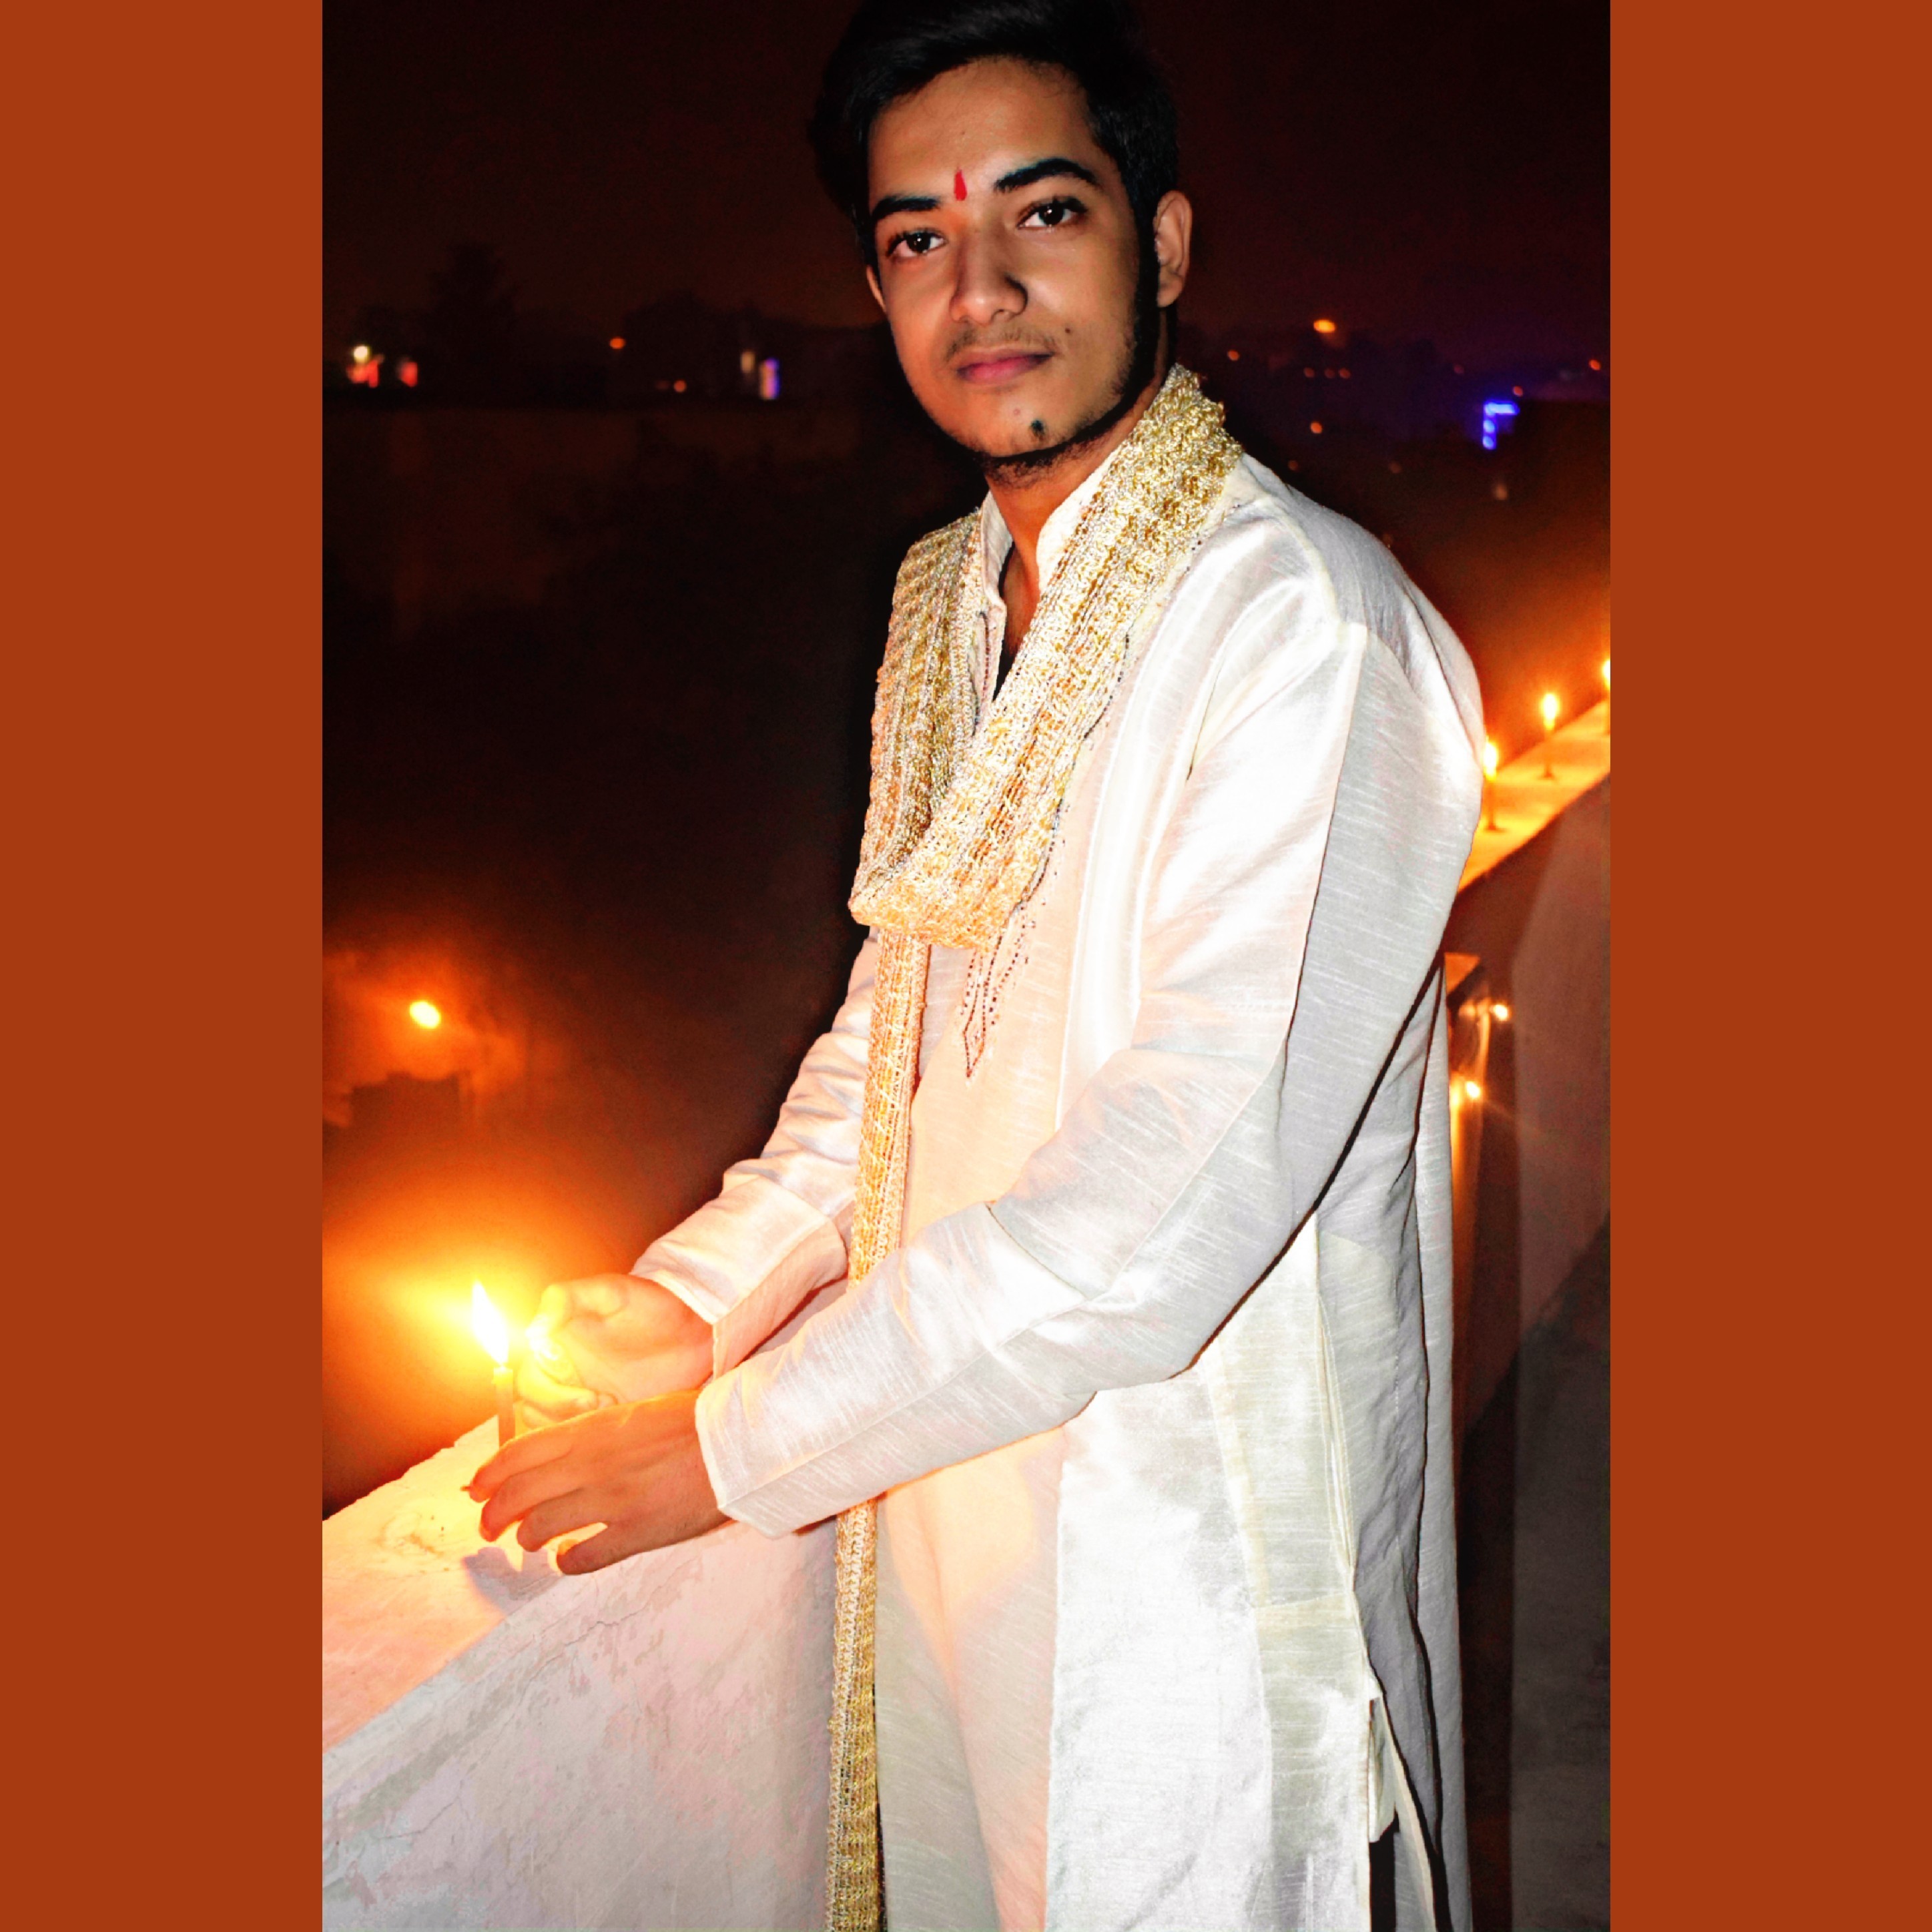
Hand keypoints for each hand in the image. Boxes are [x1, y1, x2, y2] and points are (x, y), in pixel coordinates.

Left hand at [466, 1390, 726, 1574]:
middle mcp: (591, 1465)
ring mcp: (611, 1500)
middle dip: (494, 1515)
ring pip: (541, 1527)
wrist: (737, 1441)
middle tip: (489, 1529)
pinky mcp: (636, 1532)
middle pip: (518, 1494)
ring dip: (528, 1538)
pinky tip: (568, 1560)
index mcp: (590, 1432)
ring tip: (532, 1542)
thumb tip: (557, 1457)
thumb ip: (593, 1437)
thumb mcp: (632, 1416)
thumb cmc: (691, 1423)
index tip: (476, 1490)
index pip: (518, 1454)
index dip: (488, 1475)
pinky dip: (568, 1563)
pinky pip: (585, 1556)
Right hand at [516, 1272, 713, 1427]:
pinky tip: (617, 1421)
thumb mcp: (610, 1292)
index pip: (524, 1376)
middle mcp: (562, 1375)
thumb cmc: (650, 1304)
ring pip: (549, 1426)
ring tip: (610, 1410)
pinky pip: (579, 1438)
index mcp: (554, 1346)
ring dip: (570, 1424)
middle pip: (532, 1406)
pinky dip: (588, 1437)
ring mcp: (581, 1398)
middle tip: (598, 1401)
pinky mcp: (603, 1418)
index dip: (545, 1387)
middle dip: (558, 1408)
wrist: (694, 1331)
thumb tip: (531, 1329)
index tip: (576, 1382)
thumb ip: (566, 1299)